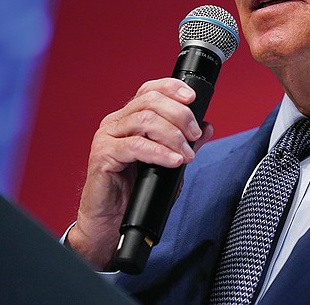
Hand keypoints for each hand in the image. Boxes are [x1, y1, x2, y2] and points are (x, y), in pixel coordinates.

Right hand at [66, 78, 213, 268]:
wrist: (110, 221)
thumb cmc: (135, 190)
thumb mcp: (168, 163)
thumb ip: (185, 142)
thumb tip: (207, 126)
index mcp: (130, 117)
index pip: (150, 90)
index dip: (172, 88)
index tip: (193, 98)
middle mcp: (117, 122)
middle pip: (151, 102)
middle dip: (180, 115)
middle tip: (194, 135)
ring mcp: (107, 137)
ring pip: (145, 120)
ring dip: (173, 135)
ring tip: (186, 154)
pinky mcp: (102, 155)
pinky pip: (135, 146)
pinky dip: (159, 152)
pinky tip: (173, 160)